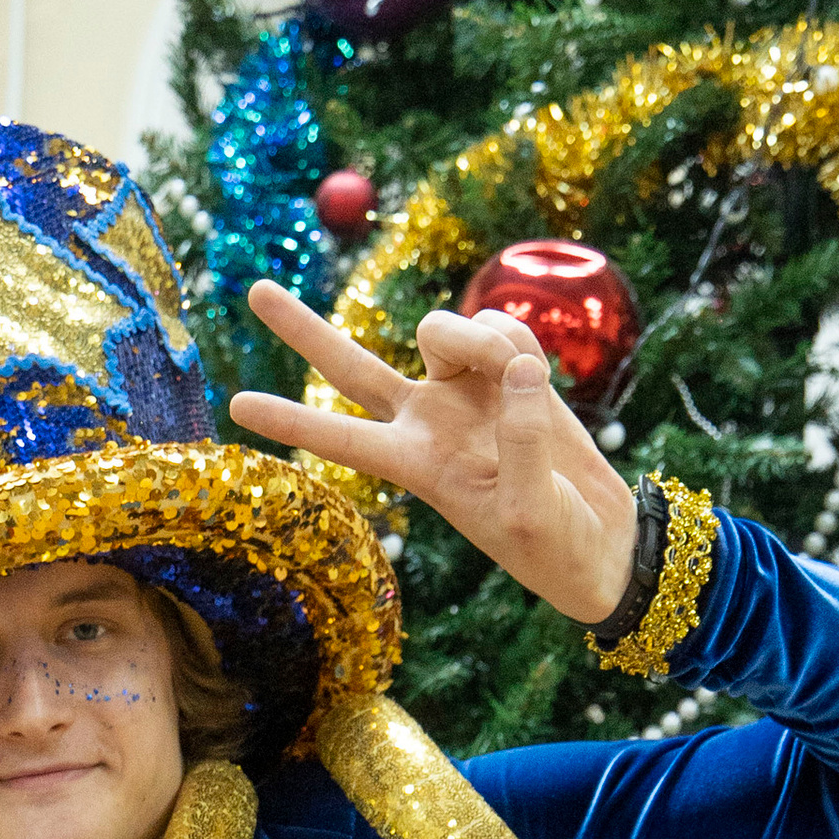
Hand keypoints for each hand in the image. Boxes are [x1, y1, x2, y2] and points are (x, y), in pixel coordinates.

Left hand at [231, 281, 638, 625]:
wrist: (602, 538)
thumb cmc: (557, 547)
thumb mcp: (531, 511)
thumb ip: (521, 441)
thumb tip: (519, 367)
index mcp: (417, 466)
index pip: (341, 439)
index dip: (291, 423)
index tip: (235, 406)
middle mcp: (427, 422)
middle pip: (349, 367)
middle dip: (304, 330)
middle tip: (253, 291)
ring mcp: (464, 392)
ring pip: (439, 329)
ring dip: (477, 337)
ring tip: (521, 374)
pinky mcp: (509, 371)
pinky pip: (498, 324)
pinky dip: (516, 336)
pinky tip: (538, 374)